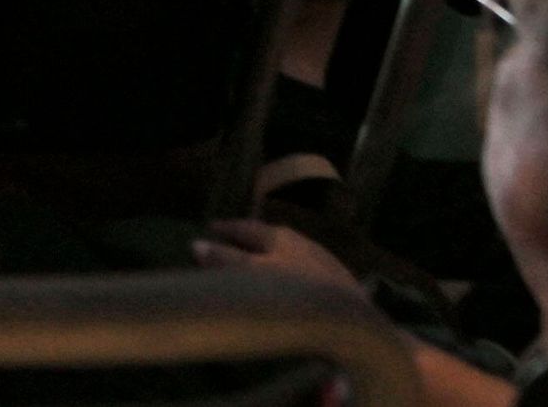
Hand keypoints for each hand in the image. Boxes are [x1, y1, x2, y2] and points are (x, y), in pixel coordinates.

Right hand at [192, 219, 358, 290]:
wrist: (351, 320)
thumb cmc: (296, 294)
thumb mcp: (254, 274)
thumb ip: (225, 261)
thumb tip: (195, 244)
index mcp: (281, 237)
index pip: (247, 227)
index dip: (227, 228)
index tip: (210, 228)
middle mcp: (303, 243)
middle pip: (271, 237)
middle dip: (249, 240)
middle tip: (230, 243)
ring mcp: (323, 263)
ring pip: (290, 253)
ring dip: (271, 257)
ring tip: (257, 265)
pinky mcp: (337, 284)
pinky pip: (305, 271)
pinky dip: (289, 273)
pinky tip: (289, 287)